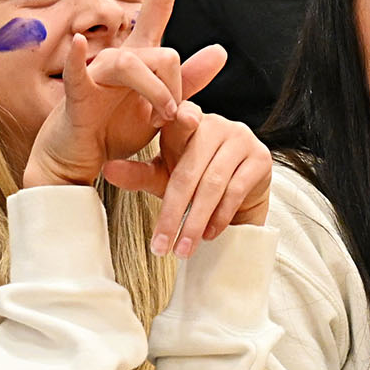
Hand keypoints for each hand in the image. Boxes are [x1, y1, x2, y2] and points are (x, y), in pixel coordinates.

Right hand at [22, 0, 229, 188]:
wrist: (80, 160)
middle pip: (164, 52)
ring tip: (162, 119)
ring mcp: (95, 71)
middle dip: (177, 88)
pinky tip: (78, 43)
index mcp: (140, 56)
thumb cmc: (115, 130)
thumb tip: (221, 50)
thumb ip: (190, 80)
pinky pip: (78, 68)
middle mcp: (119, 55)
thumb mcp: (162, 107)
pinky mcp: (76, 93)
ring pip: (135, 62)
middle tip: (173, 119)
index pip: (157, 8)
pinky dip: (77, 55)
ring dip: (157, 94)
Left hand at [97, 102, 272, 255]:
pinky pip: (237, 191)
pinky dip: (220, 216)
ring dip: (195, 221)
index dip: (180, 120)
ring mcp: (243, 139)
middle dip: (174, 211)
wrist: (240, 199)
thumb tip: (108, 170)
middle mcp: (218, 125)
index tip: (174, 121)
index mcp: (190, 121)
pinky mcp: (261, 159)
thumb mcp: (164, 178)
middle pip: (191, 169)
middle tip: (161, 244)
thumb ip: (138, 174)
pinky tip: (208, 234)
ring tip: (182, 248)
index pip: (181, 120)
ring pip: (214, 184)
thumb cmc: (197, 182)